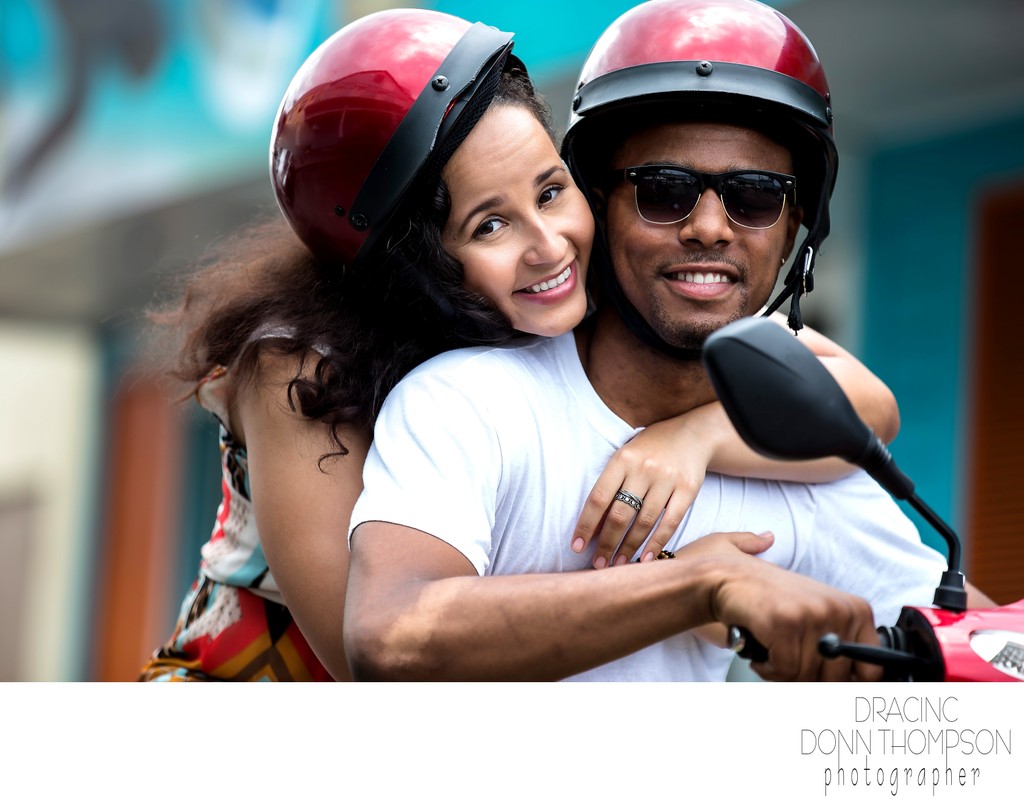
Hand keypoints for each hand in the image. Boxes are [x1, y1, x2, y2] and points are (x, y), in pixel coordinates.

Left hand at [571, 416, 712, 567]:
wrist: (691, 434)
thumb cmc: (649, 450)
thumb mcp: (625, 458)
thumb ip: (610, 487)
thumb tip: (593, 528)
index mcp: (622, 459)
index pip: (598, 498)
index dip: (585, 525)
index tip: (577, 547)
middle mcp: (643, 468)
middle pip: (620, 514)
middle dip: (606, 544)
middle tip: (599, 565)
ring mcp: (667, 479)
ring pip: (644, 522)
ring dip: (629, 547)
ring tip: (619, 564)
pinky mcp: (688, 489)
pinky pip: (670, 522)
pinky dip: (656, 543)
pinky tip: (646, 558)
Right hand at [689, 537, 882, 681]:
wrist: (727, 577)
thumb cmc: (770, 599)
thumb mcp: (817, 612)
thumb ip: (841, 644)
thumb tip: (860, 685)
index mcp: (855, 609)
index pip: (872, 671)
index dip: (847, 685)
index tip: (825, 684)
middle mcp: (838, 610)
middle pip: (836, 680)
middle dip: (807, 679)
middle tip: (788, 663)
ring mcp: (812, 615)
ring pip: (807, 677)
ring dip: (782, 674)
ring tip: (771, 651)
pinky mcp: (784, 623)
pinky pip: (784, 671)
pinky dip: (767, 669)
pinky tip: (760, 651)